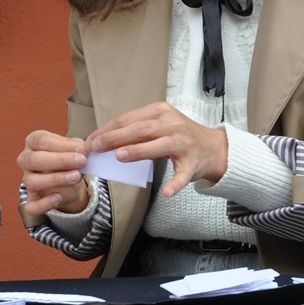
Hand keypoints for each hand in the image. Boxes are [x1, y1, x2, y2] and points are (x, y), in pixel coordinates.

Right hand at [18, 129, 88, 216]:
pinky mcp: (32, 199)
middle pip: (34, 159)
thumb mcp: (73, 148)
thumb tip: (82, 149)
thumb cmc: (69, 159)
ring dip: (55, 179)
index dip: (62, 145)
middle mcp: (26, 160)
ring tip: (76, 176)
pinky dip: (45, 204)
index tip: (82, 149)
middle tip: (81, 161)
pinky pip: (32, 206)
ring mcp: (27, 180)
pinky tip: (58, 197)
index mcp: (33, 142)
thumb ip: (76, 147)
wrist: (71, 180)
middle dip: (60, 161)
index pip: (42, 141)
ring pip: (32, 181)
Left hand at [86, 102, 226, 198]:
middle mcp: (172, 124)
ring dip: (139, 151)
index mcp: (160, 112)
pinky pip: (183, 175)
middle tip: (96, 147)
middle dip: (116, 137)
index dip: (108, 129)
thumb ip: (134, 130)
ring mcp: (184, 143)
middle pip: (141, 129)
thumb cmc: (178, 135)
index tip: (91, 140)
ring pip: (159, 146)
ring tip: (120, 157)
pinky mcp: (193, 163)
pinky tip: (166, 193)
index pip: (129, 119)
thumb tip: (102, 140)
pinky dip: (175, 184)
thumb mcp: (158, 124)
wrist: (213, 147)